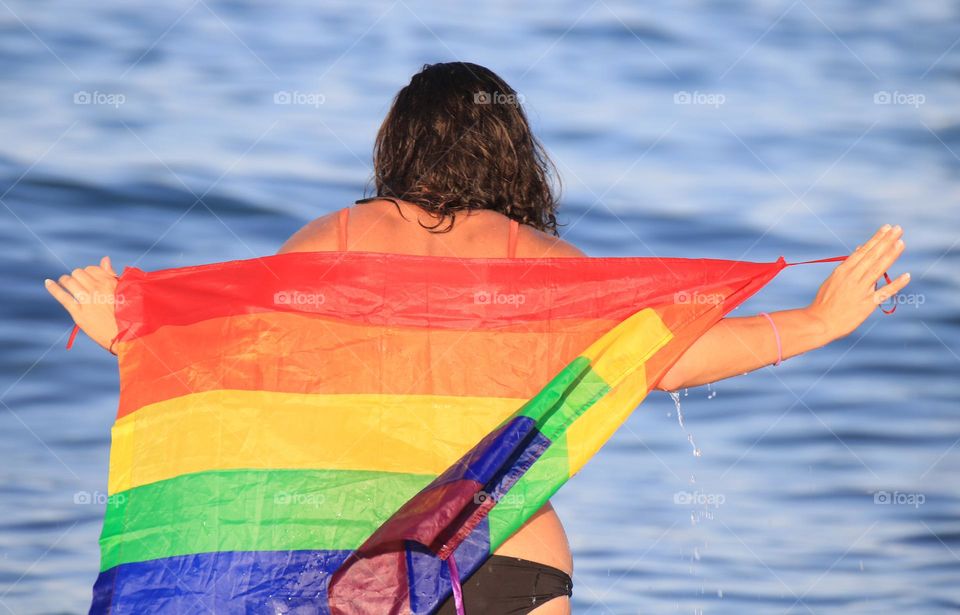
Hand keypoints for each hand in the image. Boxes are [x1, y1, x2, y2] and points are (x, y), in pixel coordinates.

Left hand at [45, 256, 119, 353]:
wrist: (128, 337)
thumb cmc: (129, 314)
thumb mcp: (125, 292)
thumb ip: (112, 275)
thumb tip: (104, 258)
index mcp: (111, 283)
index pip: (92, 269)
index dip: (89, 273)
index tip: (89, 279)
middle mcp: (98, 289)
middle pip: (79, 273)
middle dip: (76, 276)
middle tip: (77, 282)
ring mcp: (87, 301)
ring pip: (69, 281)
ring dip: (65, 280)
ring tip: (64, 283)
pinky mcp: (79, 313)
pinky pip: (63, 296)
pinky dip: (53, 288)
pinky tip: (48, 282)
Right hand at [807, 225, 909, 339]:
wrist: (820, 322)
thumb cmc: (826, 301)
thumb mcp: (834, 279)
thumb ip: (849, 265)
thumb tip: (860, 249)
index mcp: (843, 271)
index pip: (863, 251)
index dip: (876, 239)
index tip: (886, 228)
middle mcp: (852, 277)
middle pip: (872, 256)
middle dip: (886, 241)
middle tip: (898, 229)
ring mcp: (860, 290)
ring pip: (878, 269)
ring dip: (890, 255)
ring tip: (901, 242)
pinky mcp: (867, 304)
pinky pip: (884, 292)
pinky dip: (896, 284)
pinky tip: (906, 276)